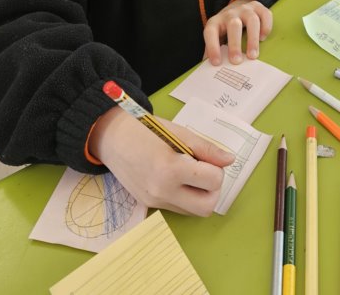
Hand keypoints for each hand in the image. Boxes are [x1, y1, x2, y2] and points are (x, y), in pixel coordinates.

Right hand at [87, 107, 233, 215]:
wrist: (110, 137)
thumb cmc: (144, 129)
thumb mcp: (179, 133)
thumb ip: (206, 149)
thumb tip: (229, 160)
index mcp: (170, 169)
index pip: (213, 181)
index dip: (216, 168)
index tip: (205, 158)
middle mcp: (161, 191)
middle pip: (207, 207)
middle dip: (212, 189)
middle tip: (203, 171)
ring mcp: (154, 201)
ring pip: (193, 212)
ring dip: (200, 195)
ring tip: (190, 174)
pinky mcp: (148, 204)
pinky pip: (178, 209)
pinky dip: (185, 197)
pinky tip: (177, 179)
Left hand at [203, 0, 272, 65]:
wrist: (236, 8)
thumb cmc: (225, 30)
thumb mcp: (216, 38)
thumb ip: (212, 52)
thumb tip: (208, 71)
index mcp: (216, 22)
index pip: (211, 32)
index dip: (212, 47)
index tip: (216, 63)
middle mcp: (230, 14)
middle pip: (233, 25)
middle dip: (235, 44)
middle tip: (236, 61)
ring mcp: (245, 9)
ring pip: (251, 20)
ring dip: (252, 38)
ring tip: (252, 56)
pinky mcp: (259, 8)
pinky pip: (265, 14)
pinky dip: (266, 27)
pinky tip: (263, 38)